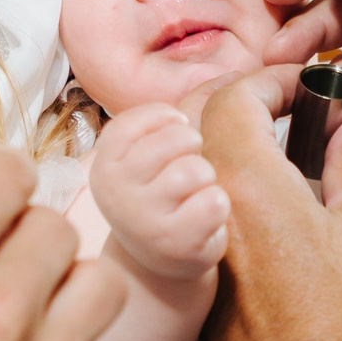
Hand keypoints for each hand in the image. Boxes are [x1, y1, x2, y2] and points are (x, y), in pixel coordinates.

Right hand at [88, 102, 230, 279]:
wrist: (156, 264)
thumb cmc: (161, 196)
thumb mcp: (153, 151)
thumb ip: (184, 110)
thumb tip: (234, 76)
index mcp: (106, 161)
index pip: (154, 115)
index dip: (176, 124)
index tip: (173, 141)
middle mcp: (116, 190)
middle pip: (181, 139)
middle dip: (194, 152)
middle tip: (185, 174)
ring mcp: (144, 220)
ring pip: (199, 170)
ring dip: (207, 182)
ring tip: (193, 199)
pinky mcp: (176, 246)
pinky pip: (215, 203)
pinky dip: (218, 209)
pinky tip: (201, 223)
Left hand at [198, 68, 341, 340]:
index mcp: (247, 182)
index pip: (233, 97)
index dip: (271, 81)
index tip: (308, 86)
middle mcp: (207, 208)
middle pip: (199, 126)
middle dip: (242, 105)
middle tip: (292, 112)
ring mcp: (198, 249)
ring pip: (194, 174)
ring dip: (230, 150)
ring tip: (283, 157)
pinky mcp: (200, 287)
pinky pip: (198, 218)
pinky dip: (224, 196)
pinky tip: (268, 211)